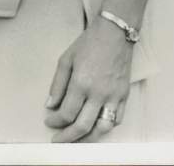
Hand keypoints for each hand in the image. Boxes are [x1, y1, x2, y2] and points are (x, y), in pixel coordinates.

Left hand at [44, 16, 132, 141]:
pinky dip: (106, 128)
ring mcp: (113, 96)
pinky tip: (96, 128)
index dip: (56, 121)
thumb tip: (50, 105)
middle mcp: (98, 93)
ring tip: (76, 140)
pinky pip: (116, 120)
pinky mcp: (124, 96)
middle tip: (58, 140)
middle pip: (82, 126)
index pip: (67, 113)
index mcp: (81, 83)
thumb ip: (57, 84)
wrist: (114, 33)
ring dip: (88, 138)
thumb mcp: (66, 59)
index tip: (49, 121)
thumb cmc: (88, 43)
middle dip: (68, 137)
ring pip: (102, 129)